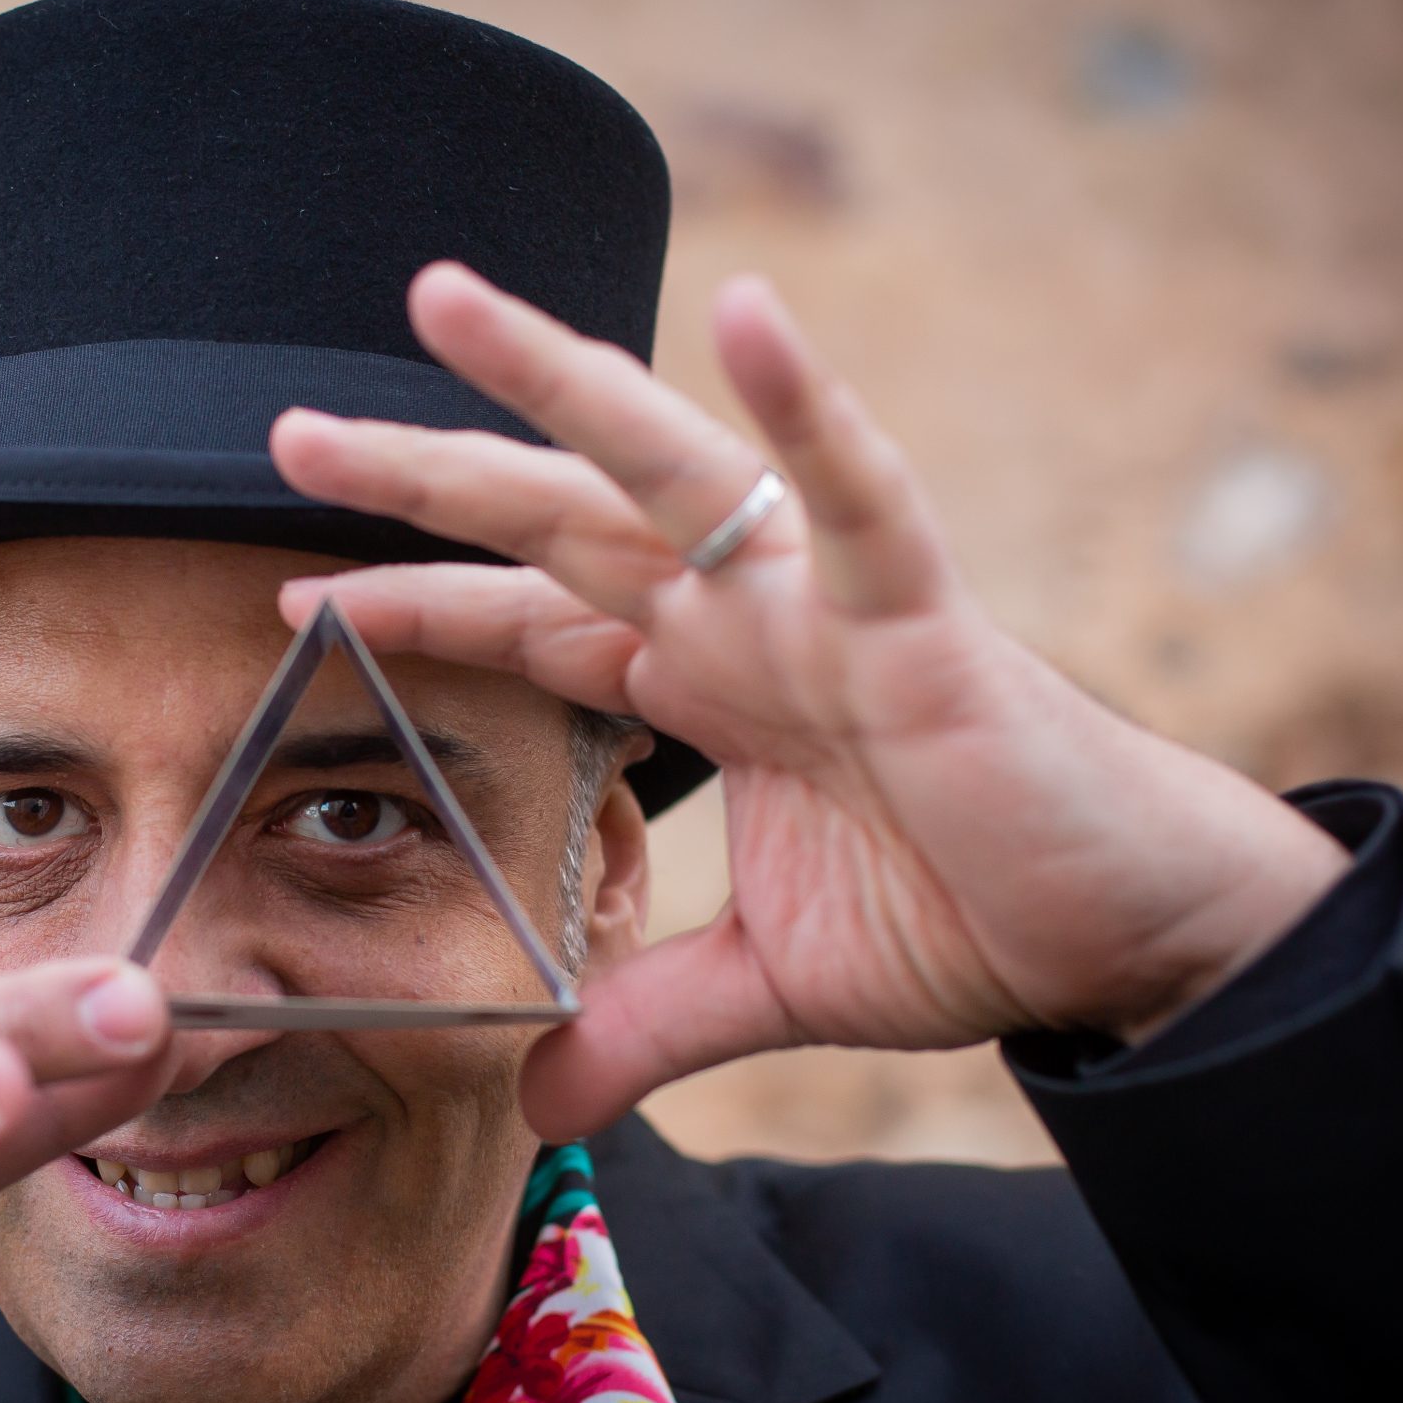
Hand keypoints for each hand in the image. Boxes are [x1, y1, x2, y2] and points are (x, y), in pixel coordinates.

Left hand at [271, 262, 1350, 1138]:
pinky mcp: (921, 621)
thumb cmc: (966, 918)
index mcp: (703, 684)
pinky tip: (751, 315)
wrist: (1119, 938)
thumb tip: (538, 1103)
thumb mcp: (762, 986)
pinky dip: (812, 413)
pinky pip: (861, 499)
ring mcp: (822, 606)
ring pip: (667, 470)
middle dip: (423, 473)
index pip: (526, 625)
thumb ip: (645, 1023)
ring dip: (552, 383)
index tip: (291, 593)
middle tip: (283, 426)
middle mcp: (742, 621)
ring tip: (439, 299)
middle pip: (552, 523)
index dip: (415, 605)